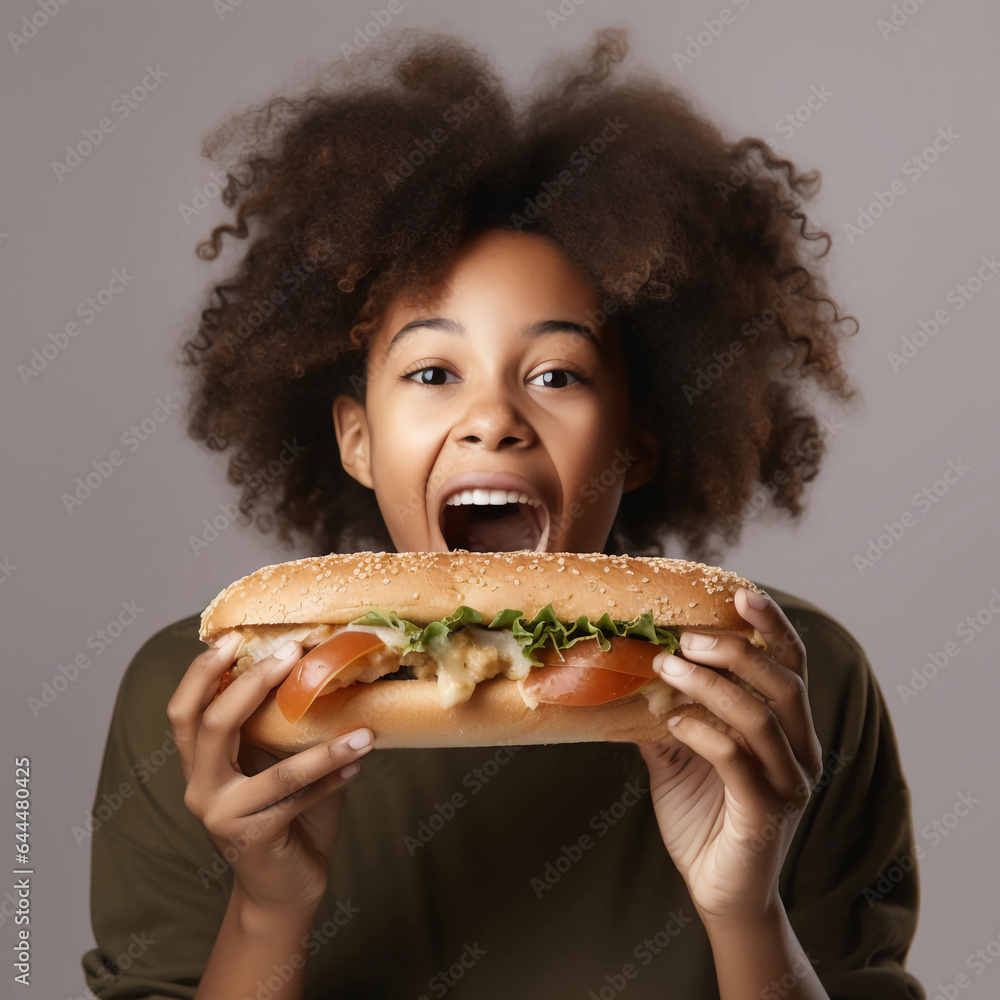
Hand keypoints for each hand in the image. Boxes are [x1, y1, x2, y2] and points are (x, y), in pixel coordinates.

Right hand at [166, 632, 372, 914]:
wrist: (285, 887)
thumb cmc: (288, 813)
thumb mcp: (278, 760)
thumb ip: (282, 725)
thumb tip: (320, 666)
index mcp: (200, 761)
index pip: (184, 709)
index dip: (201, 672)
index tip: (234, 638)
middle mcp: (200, 786)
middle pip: (212, 725)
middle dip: (253, 683)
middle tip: (296, 656)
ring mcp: (222, 815)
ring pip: (274, 771)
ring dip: (325, 749)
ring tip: (364, 730)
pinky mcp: (252, 839)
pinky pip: (300, 800)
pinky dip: (334, 779)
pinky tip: (360, 762)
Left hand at [637, 589, 823, 922]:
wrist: (719, 894)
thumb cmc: (703, 818)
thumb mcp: (678, 756)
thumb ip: (667, 712)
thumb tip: (627, 670)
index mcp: (788, 732)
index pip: (792, 667)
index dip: (773, 628)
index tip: (743, 593)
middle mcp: (801, 753)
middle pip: (784, 683)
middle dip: (736, 650)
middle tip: (686, 636)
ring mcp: (789, 785)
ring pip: (762, 718)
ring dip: (711, 685)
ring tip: (666, 666)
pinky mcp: (766, 814)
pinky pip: (739, 761)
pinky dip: (704, 732)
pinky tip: (671, 721)